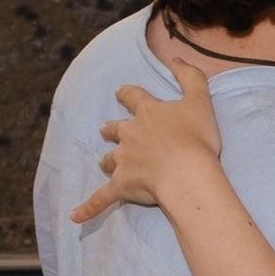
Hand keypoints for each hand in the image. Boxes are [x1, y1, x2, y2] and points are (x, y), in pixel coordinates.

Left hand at [70, 70, 221, 224]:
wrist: (187, 172)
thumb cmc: (196, 138)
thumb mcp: (200, 100)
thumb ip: (189, 76)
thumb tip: (174, 58)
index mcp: (147, 112)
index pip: (133, 97)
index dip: (126, 93)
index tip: (119, 92)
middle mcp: (130, 134)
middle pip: (114, 129)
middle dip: (110, 129)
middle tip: (105, 129)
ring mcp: (123, 161)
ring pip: (108, 160)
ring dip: (107, 161)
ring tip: (105, 164)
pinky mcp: (120, 186)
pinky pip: (100, 199)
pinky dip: (87, 208)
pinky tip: (74, 217)